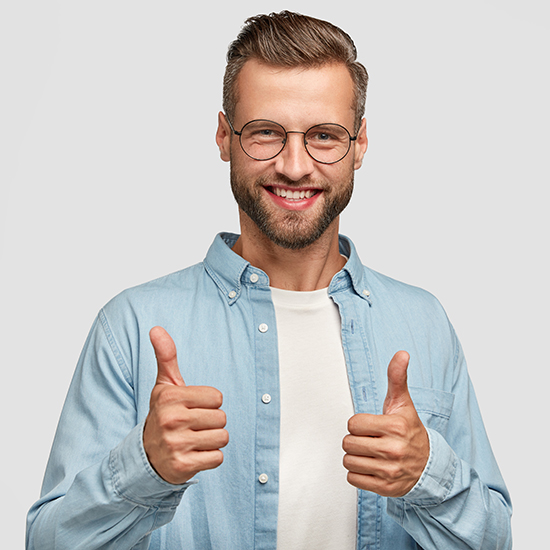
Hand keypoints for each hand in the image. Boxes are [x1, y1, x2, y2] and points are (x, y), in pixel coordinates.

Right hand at [143, 326, 228, 484]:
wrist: (146, 456)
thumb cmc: (163, 415)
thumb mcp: (164, 386)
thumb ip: (166, 356)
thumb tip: (156, 328)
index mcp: (170, 397)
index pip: (217, 397)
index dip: (209, 403)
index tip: (192, 408)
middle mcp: (171, 420)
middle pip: (222, 417)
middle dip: (211, 422)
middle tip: (192, 426)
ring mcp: (176, 444)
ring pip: (222, 438)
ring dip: (212, 441)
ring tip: (194, 440)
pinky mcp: (182, 466)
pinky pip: (217, 458)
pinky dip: (210, 458)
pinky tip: (194, 454)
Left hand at [342, 351, 428, 496]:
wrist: (429, 466)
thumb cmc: (409, 430)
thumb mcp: (403, 403)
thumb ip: (397, 377)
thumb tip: (402, 353)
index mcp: (396, 427)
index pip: (353, 424)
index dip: (358, 424)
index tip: (371, 426)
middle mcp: (394, 449)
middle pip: (348, 443)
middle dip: (355, 440)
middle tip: (370, 440)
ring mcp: (390, 471)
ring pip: (348, 461)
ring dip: (355, 457)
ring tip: (370, 454)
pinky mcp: (386, 488)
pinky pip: (353, 479)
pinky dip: (358, 474)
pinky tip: (371, 467)